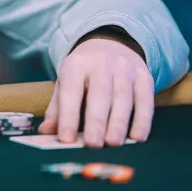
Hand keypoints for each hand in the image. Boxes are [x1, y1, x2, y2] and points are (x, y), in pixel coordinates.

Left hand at [39, 30, 154, 147]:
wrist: (112, 45)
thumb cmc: (84, 75)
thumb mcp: (66, 84)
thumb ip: (57, 109)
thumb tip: (46, 132)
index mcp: (76, 65)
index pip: (70, 90)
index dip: (68, 116)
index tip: (66, 140)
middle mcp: (101, 63)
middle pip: (99, 93)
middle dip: (96, 120)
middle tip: (93, 144)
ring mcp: (125, 68)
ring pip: (123, 97)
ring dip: (119, 123)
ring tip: (113, 144)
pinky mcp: (144, 76)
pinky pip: (145, 99)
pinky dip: (142, 120)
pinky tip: (137, 138)